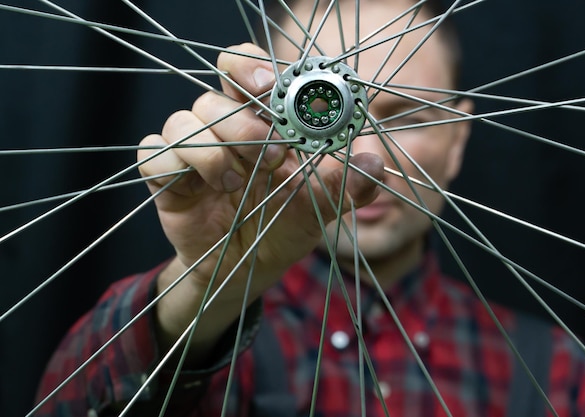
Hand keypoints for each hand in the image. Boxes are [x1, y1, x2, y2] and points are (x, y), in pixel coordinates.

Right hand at [137, 43, 382, 354]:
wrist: (247, 268)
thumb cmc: (283, 225)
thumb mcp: (319, 206)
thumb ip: (346, 184)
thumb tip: (375, 162)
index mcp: (260, 121)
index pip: (243, 70)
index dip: (250, 66)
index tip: (270, 84)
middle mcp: (223, 129)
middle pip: (212, 96)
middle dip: (240, 124)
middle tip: (270, 155)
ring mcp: (191, 152)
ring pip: (181, 123)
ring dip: (211, 152)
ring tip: (237, 183)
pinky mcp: (166, 178)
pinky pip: (152, 155)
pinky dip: (172, 167)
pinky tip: (197, 189)